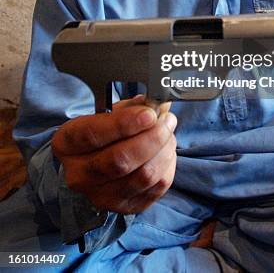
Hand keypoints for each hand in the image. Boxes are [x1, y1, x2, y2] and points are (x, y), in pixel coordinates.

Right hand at [51, 95, 176, 214]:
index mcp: (67, 144)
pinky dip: (167, 166)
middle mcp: (78, 175)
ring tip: (168, 133)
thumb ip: (131, 107)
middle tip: (167, 121)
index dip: (124, 124)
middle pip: (120, 160)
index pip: (93, 135)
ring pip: (142, 176)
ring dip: (164, 151)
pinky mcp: (124, 208)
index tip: (149, 114)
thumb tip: (156, 105)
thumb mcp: (108, 113)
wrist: (95, 164)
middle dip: (152, 138)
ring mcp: (100, 196)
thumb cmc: (103, 134)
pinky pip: (156, 188)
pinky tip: (166, 151)